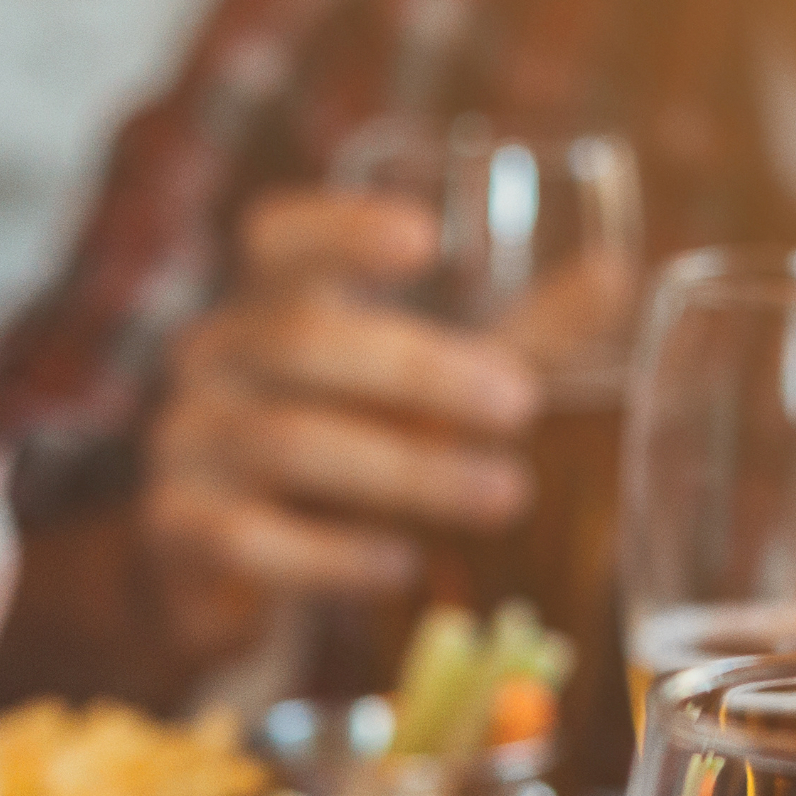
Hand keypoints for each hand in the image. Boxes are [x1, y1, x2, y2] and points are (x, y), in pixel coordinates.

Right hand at [139, 188, 542, 668]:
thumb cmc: (340, 444)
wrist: (218, 560)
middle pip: (302, 340)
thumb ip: (513, 338)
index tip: (425, 238)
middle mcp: (212, 356)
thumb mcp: (424, 386)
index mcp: (268, 300)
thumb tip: (620, 275)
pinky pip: (248, 538)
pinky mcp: (175, 528)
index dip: (342, 229)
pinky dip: (331, 556)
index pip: (278, 237)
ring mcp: (184, 441)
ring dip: (405, 471)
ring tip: (502, 496)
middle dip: (419, 370)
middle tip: (520, 405)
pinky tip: (399, 566)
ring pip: (285, 443)